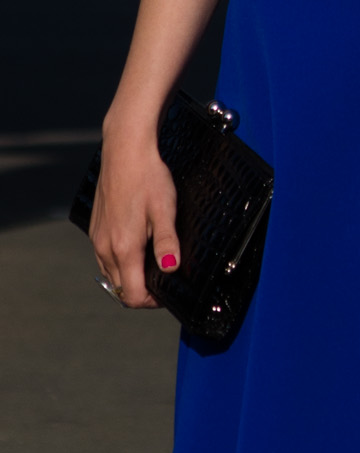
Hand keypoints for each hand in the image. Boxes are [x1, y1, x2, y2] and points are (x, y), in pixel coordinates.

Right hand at [89, 115, 179, 308]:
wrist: (125, 150)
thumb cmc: (148, 177)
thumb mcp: (165, 210)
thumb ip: (167, 243)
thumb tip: (171, 269)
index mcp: (123, 247)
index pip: (132, 294)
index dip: (151, 302)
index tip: (167, 294)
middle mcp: (105, 247)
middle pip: (120, 288)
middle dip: (142, 292)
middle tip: (164, 282)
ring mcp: (96, 238)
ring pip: (111, 275)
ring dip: (130, 278)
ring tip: (152, 266)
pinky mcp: (95, 228)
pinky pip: (105, 258)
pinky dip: (120, 263)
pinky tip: (137, 249)